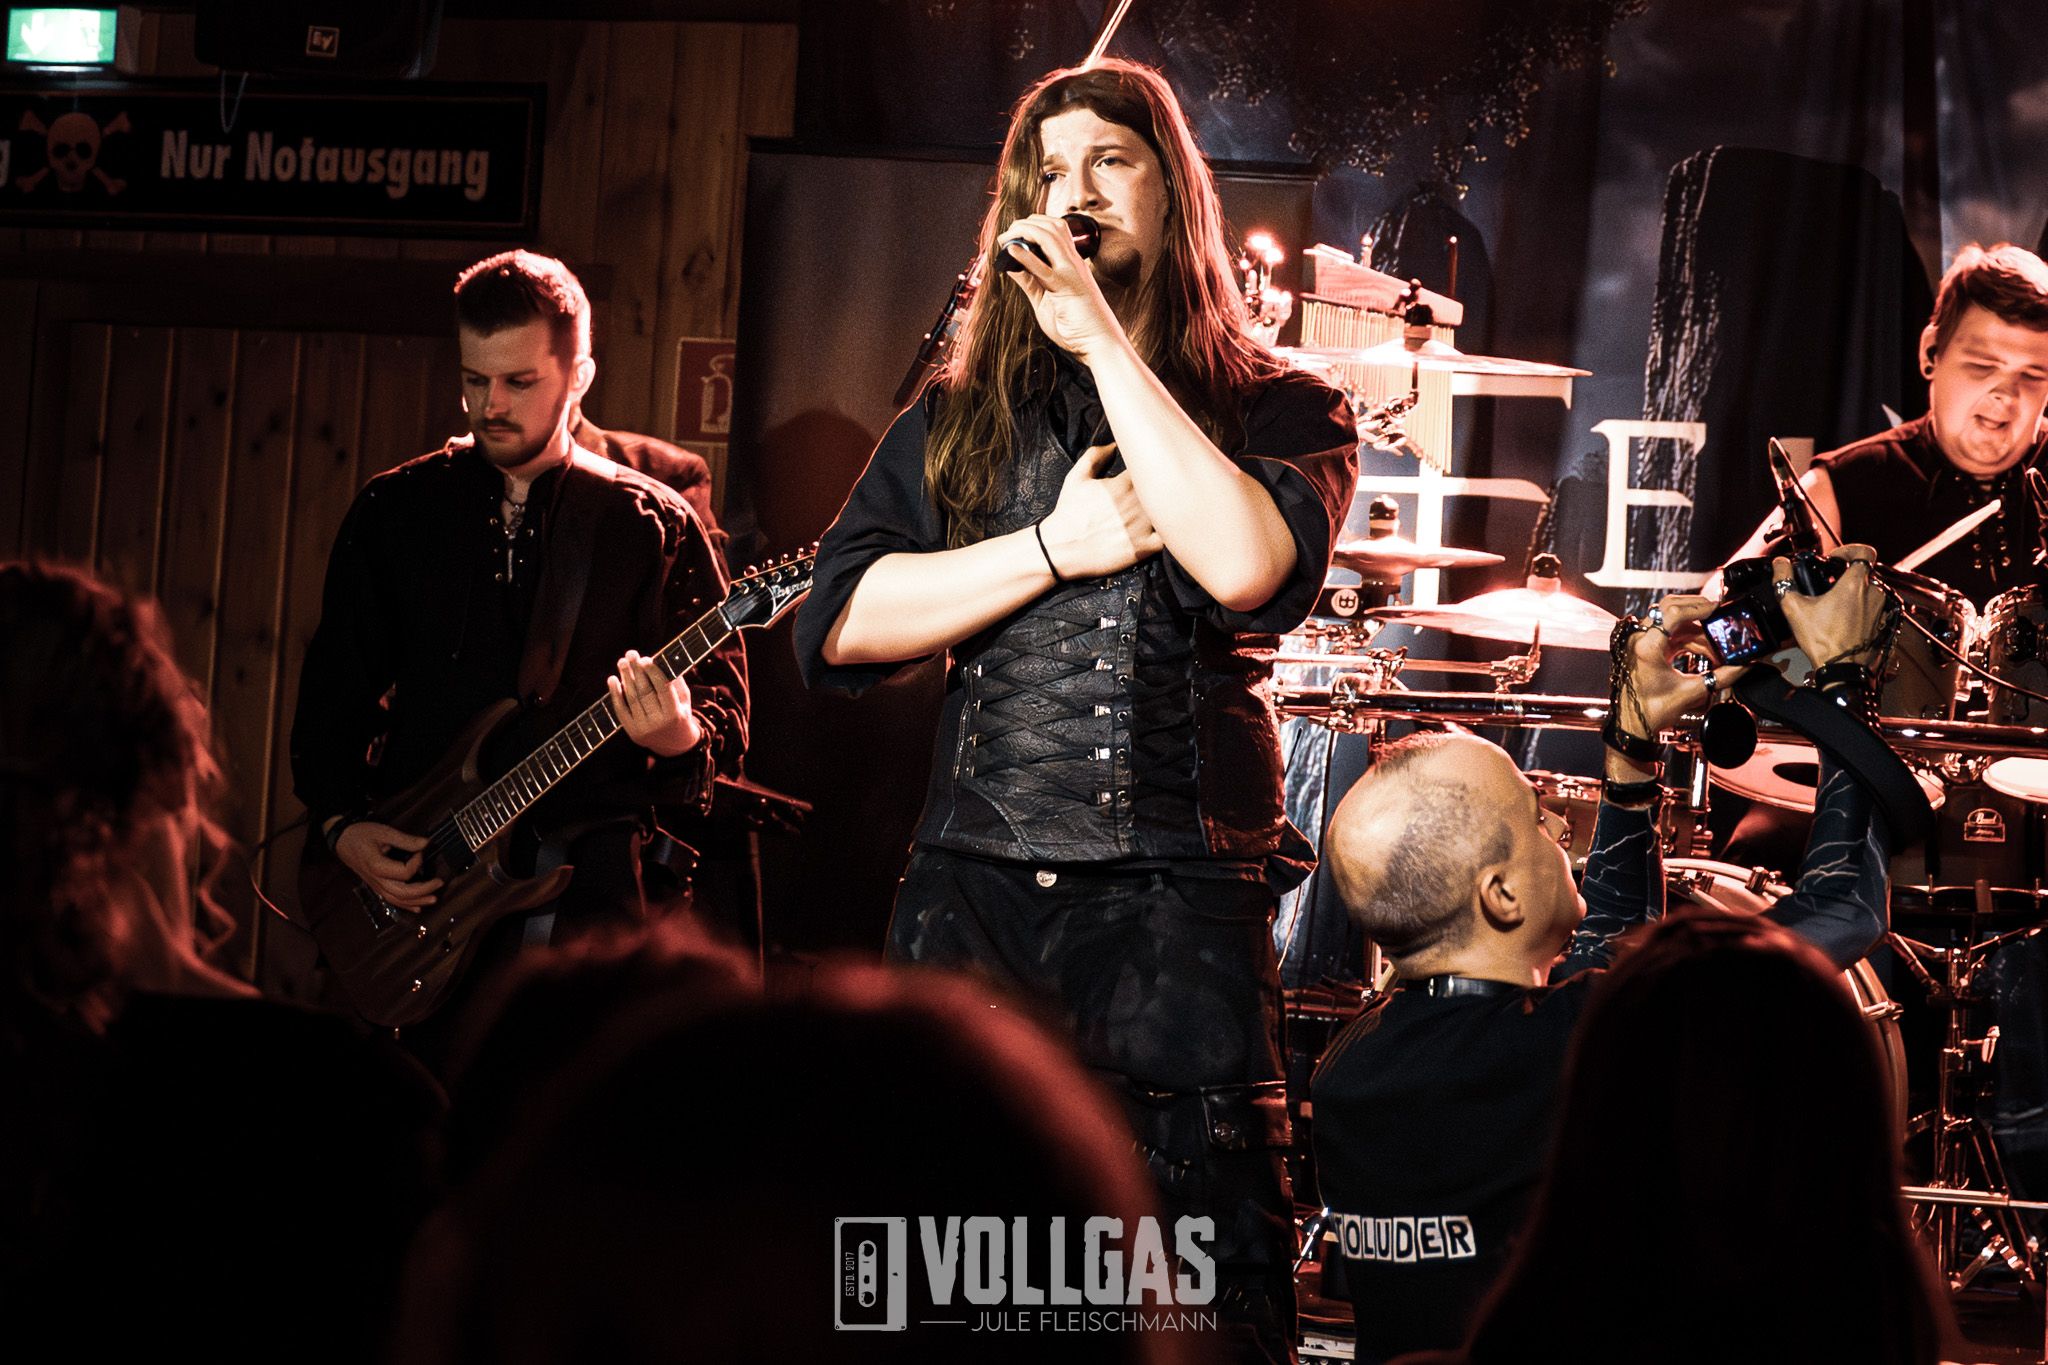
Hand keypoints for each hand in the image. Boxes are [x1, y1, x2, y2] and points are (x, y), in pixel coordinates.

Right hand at [334, 820, 441, 909]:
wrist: (342, 839)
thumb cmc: (361, 834)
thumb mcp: (384, 832)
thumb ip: (406, 840)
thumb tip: (426, 843)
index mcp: (377, 866)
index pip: (404, 873)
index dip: (417, 863)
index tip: (421, 852)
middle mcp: (376, 879)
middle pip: (403, 892)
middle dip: (424, 890)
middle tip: (439, 882)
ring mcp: (375, 885)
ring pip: (397, 900)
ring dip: (417, 900)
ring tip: (434, 899)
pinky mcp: (376, 885)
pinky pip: (391, 899)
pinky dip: (405, 905)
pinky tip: (417, 907)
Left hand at [608, 651, 702, 756]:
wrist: (675, 745)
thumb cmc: (680, 714)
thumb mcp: (684, 699)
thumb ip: (674, 681)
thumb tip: (659, 660)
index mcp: (675, 713)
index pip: (663, 689)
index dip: (653, 673)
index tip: (646, 658)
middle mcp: (658, 723)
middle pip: (645, 692)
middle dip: (637, 671)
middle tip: (631, 654)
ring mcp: (643, 729)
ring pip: (632, 699)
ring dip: (625, 678)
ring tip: (622, 662)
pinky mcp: (632, 732)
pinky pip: (621, 710)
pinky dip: (615, 694)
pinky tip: (612, 679)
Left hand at [999, 214, 1125, 359]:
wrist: (1101, 344)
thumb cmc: (1076, 327)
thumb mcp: (1045, 300)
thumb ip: (1030, 282)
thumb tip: (1010, 265)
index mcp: (1071, 264)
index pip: (1054, 230)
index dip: (1032, 225)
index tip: (1012, 236)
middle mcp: (1073, 263)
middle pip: (1051, 226)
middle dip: (1024, 223)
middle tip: (1005, 235)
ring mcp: (1072, 273)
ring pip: (1050, 236)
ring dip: (1024, 232)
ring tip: (1006, 239)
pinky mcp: (1067, 288)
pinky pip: (1045, 269)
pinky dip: (1027, 257)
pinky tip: (1012, 250)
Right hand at [1037, 442, 1163, 578]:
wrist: (1061, 548)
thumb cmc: (1068, 513)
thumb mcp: (1076, 478)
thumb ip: (1094, 456)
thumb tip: (1113, 446)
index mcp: (1123, 484)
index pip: (1150, 469)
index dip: (1153, 471)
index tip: (1149, 475)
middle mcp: (1136, 504)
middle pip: (1164, 489)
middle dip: (1165, 488)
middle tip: (1163, 491)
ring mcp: (1141, 527)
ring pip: (1168, 512)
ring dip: (1169, 510)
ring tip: (1166, 510)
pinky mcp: (1142, 548)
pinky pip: (1166, 540)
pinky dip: (1169, 535)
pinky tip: (1164, 531)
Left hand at [1615, 594, 1751, 740]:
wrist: (1633, 724)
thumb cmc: (1650, 711)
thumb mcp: (1690, 693)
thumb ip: (1721, 678)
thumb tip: (1742, 666)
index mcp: (1646, 648)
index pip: (1671, 613)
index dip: (1696, 607)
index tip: (1715, 608)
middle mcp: (1640, 640)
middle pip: (1669, 609)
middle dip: (1697, 611)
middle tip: (1718, 616)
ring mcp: (1641, 642)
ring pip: (1672, 622)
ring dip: (1697, 631)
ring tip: (1715, 649)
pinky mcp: (1647, 648)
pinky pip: (1670, 634)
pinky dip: (1688, 639)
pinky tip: (1704, 651)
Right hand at [1775, 544, 1886, 669]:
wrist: (1842, 670)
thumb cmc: (1822, 641)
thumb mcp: (1794, 608)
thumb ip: (1784, 581)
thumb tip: (1780, 565)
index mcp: (1855, 584)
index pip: (1864, 552)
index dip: (1849, 549)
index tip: (1836, 558)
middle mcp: (1874, 593)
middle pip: (1865, 572)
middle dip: (1847, 576)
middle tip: (1830, 586)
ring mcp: (1882, 609)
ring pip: (1871, 590)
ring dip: (1856, 593)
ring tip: (1837, 605)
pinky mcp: (1884, 623)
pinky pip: (1876, 607)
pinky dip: (1863, 609)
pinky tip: (1846, 620)